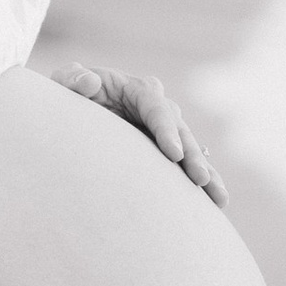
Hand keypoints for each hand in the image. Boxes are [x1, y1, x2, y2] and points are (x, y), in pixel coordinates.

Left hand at [57, 63, 227, 204]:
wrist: (75, 115)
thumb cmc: (70, 95)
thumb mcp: (66, 84)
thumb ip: (73, 81)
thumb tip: (89, 82)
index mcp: (138, 90)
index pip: (157, 107)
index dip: (167, 130)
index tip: (174, 154)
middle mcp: (158, 108)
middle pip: (181, 130)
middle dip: (192, 156)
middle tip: (200, 179)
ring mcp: (164, 131)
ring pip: (191, 151)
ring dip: (206, 174)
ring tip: (219, 199)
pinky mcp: (164, 151)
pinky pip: (186, 167)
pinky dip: (200, 184)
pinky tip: (215, 204)